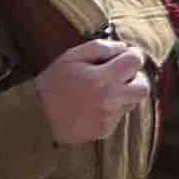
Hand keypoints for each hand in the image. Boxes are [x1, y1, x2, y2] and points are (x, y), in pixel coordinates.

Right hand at [34, 37, 151, 143]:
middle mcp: (110, 99)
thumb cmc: (51, 84)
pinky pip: (118, 116)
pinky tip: (92, 106)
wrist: (35, 117)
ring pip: (132, 102)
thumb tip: (123, 47)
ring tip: (102, 92)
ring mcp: (108, 117)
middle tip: (120, 75)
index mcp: (102, 78)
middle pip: (143, 87)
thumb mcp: (69, 57)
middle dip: (135, 79)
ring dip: (123, 94)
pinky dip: (110, 109)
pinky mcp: (104, 130)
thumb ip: (99, 47)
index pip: (135, 62)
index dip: (132, 55)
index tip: (124, 56)